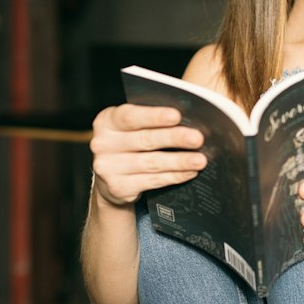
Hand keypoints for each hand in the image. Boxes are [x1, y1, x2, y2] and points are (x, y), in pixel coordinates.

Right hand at [89, 104, 205, 208]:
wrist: (111, 177)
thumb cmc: (130, 143)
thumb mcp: (132, 127)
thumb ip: (151, 120)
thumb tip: (189, 116)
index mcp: (106, 121)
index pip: (130, 116)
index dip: (154, 116)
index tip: (177, 116)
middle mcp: (102, 144)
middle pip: (145, 140)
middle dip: (175, 138)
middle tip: (198, 138)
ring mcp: (108, 168)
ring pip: (152, 163)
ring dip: (179, 161)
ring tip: (200, 159)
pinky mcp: (118, 188)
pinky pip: (153, 181)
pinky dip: (174, 176)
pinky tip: (189, 172)